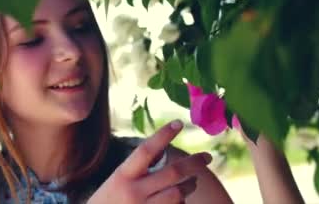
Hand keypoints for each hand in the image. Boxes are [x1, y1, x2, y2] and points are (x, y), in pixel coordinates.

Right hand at [87, 120, 212, 203]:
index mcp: (123, 175)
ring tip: (192, 182)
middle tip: (208, 156)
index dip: (163, 135)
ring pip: (179, 193)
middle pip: (173, 172)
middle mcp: (133, 192)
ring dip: (190, 185)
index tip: (179, 123)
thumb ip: (138, 168)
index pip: (146, 150)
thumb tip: (163, 151)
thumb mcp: (118, 180)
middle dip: (195, 162)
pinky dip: (182, 203)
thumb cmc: (110, 201)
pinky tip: (181, 200)